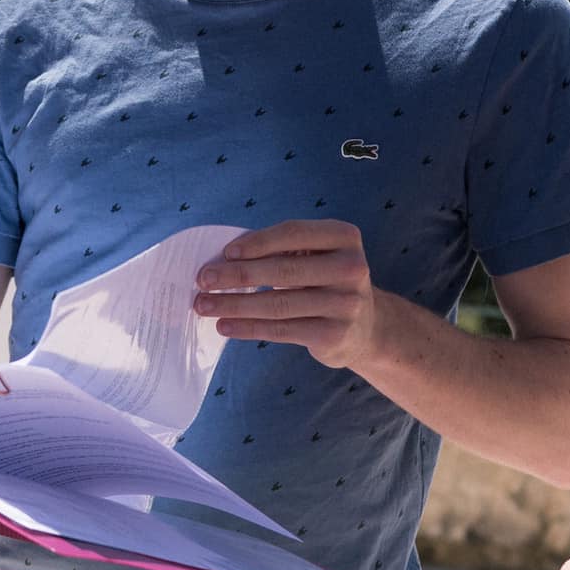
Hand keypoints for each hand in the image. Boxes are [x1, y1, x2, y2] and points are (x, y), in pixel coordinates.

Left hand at [194, 218, 378, 367]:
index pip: (293, 234)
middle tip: (203, 279)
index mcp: (344, 236)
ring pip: (277, 304)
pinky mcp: (334, 335)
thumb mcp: (316, 255)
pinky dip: (248, 327)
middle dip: (236, 275)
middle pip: (282, 270)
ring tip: (203, 305)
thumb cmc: (326, 280)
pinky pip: (281, 330)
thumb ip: (282, 250)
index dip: (256, 242)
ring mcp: (346, 304)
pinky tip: (225, 325)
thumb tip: (224, 259)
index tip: (225, 253)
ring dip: (234, 304)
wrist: (366, 327)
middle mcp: (351, 268)